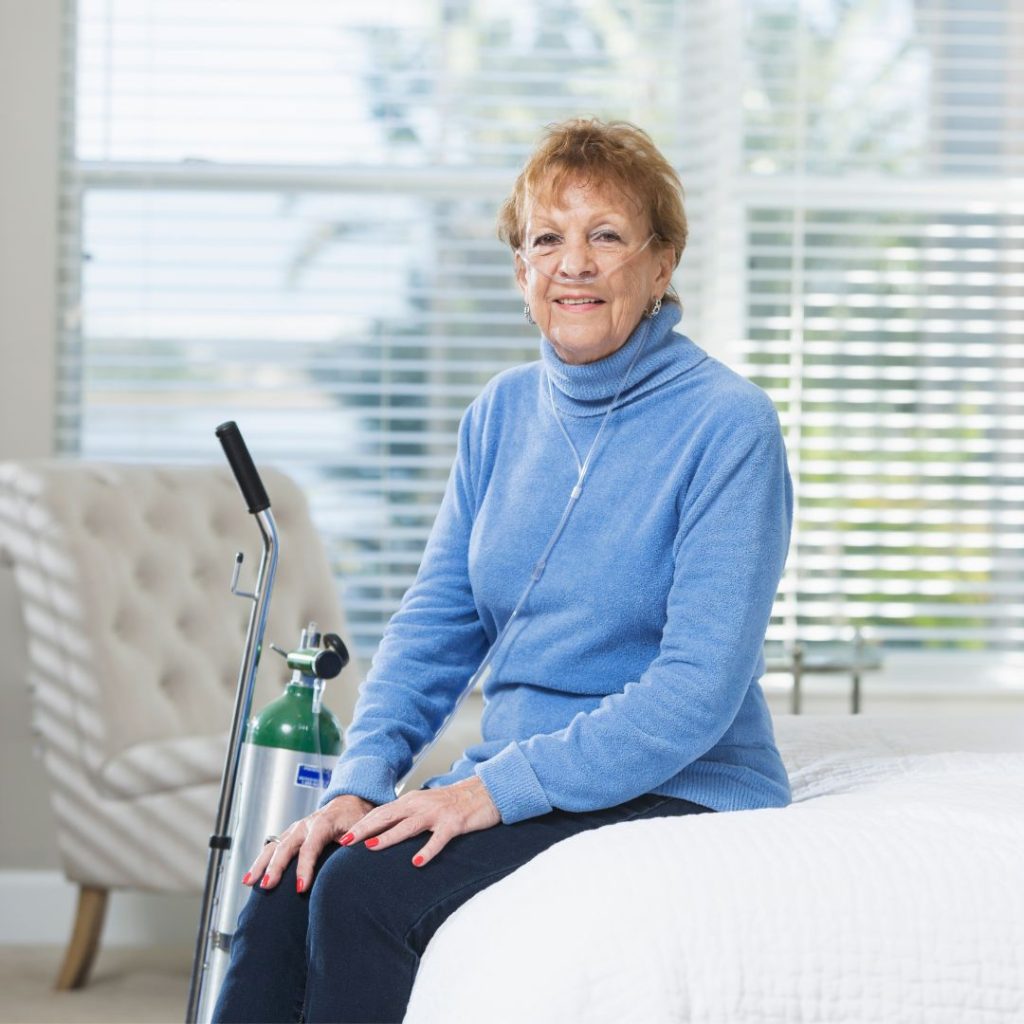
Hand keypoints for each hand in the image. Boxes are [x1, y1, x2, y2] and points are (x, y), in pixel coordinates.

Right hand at [243, 793, 375, 893]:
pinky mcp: (291, 835)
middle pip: (286, 846)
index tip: (301, 888)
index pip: (311, 847)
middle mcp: (306, 825)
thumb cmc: (357, 818)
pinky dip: (261, 862)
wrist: (351, 802)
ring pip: (274, 846)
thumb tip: (353, 856)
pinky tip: (250, 878)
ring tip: (249, 883)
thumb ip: (356, 840)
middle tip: (267, 886)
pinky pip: (272, 848)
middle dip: (276, 867)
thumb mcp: (362, 828)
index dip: (305, 868)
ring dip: (261, 864)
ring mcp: (296, 829)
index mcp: (324, 823)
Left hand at [339, 776, 499, 868]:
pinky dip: (428, 850)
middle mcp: (421, 804)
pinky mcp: (454, 824)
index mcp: (412, 801)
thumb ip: (408, 817)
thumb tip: (386, 832)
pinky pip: (439, 839)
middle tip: (345, 841)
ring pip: (409, 825)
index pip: (382, 812)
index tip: (343, 836)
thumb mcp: (427, 807)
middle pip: (388, 816)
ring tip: (371, 847)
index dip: (362, 823)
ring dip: (389, 836)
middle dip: (366, 828)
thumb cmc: (455, 803)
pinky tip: (417, 862)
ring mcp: (437, 814)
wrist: (486, 791)